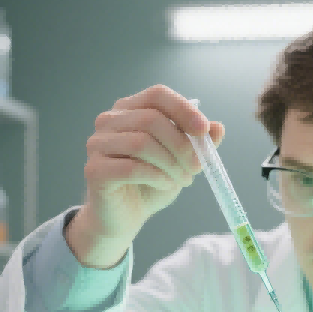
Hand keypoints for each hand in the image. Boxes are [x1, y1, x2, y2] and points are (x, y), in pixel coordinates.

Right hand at [82, 84, 224, 240]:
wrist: (127, 216)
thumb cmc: (152, 183)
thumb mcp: (182, 161)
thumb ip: (198, 144)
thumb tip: (218, 127)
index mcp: (130, 110)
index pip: (157, 95)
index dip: (183, 110)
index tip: (204, 130)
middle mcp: (109, 121)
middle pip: (151, 119)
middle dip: (182, 145)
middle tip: (197, 167)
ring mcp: (97, 144)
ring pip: (141, 143)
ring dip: (171, 164)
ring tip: (183, 179)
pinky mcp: (94, 169)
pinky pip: (130, 168)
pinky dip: (156, 177)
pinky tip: (165, 184)